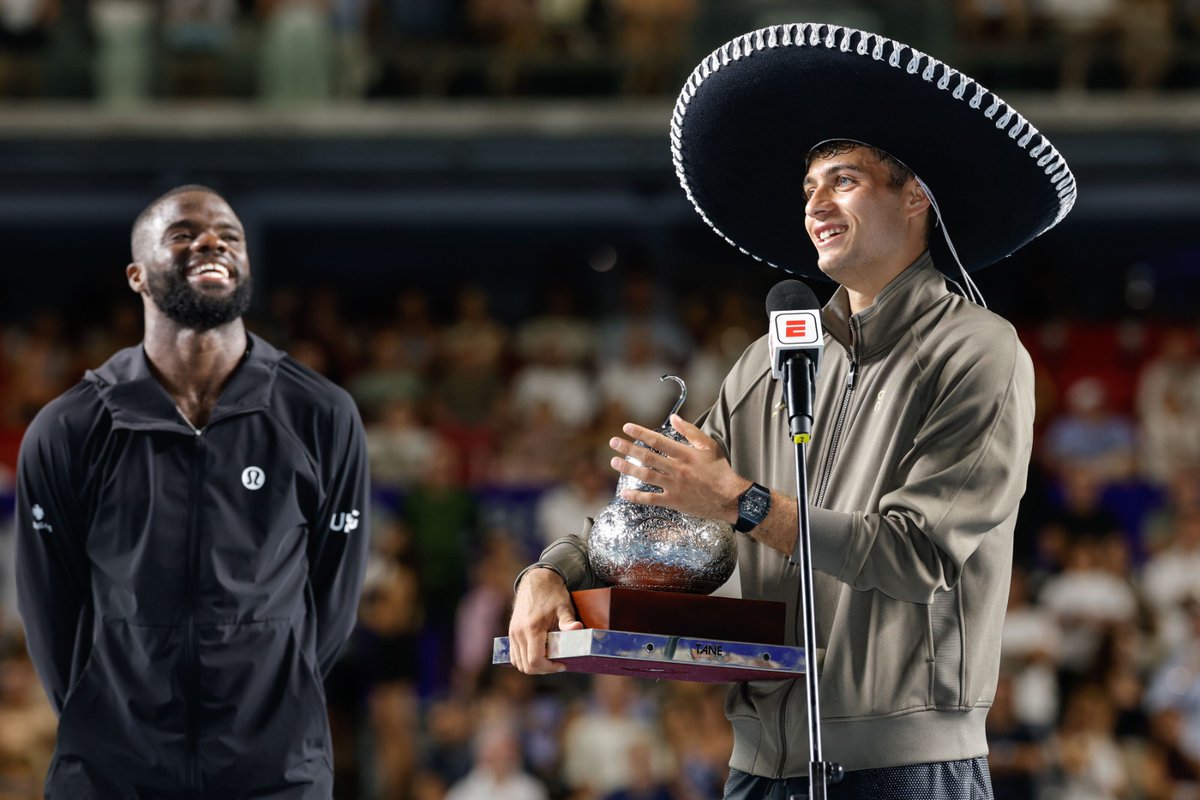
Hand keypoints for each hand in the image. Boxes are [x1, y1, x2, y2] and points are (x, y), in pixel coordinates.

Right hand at [507, 567, 583, 674]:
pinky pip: (514, 655)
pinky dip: (525, 660)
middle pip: (526, 666)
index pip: (535, 661)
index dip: (549, 668)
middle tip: (558, 664)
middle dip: (543, 669)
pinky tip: (539, 654)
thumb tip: (578, 628)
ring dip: (533, 666)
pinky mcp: (511, 633)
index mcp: (532, 629)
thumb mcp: (564, 606)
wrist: (536, 580)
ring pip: (518, 663)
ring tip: (549, 660)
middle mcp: (519, 633)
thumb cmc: (552, 594)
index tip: (562, 664)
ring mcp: (513, 634)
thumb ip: (568, 621)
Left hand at [609, 414, 749, 523]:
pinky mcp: (674, 501)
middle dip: (628, 449)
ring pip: (646, 476)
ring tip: (614, 462)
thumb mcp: (709, 445)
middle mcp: (677, 469)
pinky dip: (636, 497)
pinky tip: (624, 493)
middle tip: (613, 442)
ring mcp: (674, 486)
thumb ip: (690, 431)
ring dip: (628, 468)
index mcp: (685, 454)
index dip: (641, 433)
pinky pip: (651, 499)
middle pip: (647, 457)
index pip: (658, 441)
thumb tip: (674, 418)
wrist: (730, 497)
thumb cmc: (719, 470)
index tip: (626, 428)